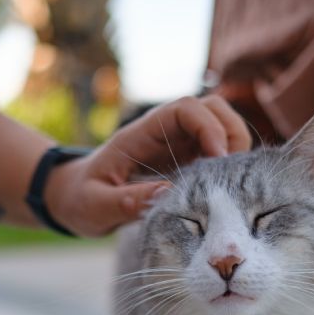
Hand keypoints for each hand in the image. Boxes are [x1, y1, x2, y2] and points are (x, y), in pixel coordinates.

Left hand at [44, 95, 251, 236]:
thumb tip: (166, 193)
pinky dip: (231, 167)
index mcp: (142, 133)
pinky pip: (219, 153)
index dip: (208, 127)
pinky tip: (227, 192)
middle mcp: (165, 133)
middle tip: (235, 175)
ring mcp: (179, 146)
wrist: (76, 200)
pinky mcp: (187, 162)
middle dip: (232, 134)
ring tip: (234, 185)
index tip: (218, 161)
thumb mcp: (96, 205)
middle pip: (213, 110)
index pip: (185, 109)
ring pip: (222, 127)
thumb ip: (127, 201)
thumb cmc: (83, 199)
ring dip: (236, 149)